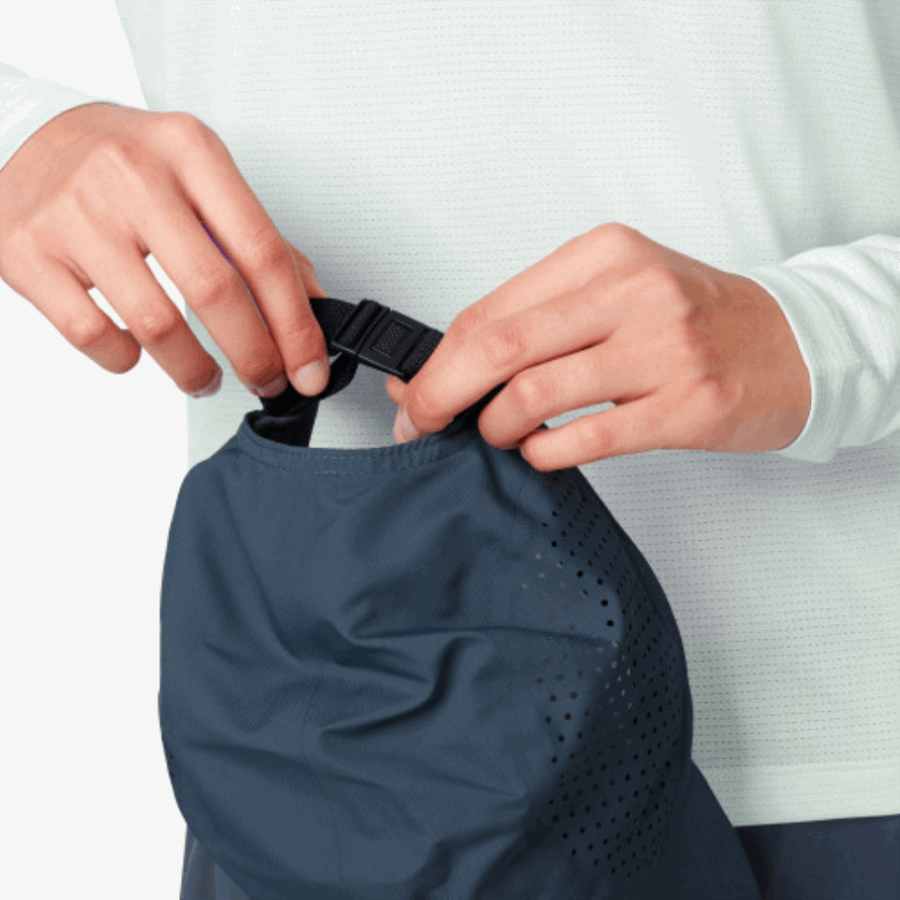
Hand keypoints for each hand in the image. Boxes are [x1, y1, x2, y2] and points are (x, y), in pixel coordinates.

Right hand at [0, 102, 329, 398]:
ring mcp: (77, 214)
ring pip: (156, 325)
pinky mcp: (30, 253)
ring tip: (206, 378)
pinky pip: (93, 335)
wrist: (27, 136)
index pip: (263, 253)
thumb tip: (312, 307)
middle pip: (216, 292)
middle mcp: (134, 176)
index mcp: (191, 152)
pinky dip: (126, 361)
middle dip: (254, 356)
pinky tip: (138, 353)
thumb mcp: (200, 175)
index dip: (296, 326)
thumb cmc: (127, 162)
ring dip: (194, 371)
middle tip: (265, 381)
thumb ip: (257, 237)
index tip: (309, 368)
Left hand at [385, 223, 810, 471]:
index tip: (413, 395)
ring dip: (495, 427)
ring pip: (535, 392)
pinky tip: (539, 454)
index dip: (437, 361)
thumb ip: (538, 321)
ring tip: (497, 437)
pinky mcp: (687, 404)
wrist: (795, 341)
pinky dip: (545, 453)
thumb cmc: (695, 319)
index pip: (489, 310)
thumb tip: (447, 367)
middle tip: (420, 426)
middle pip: (500, 347)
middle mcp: (631, 292)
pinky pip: (588, 436)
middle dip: (442, 396)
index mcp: (603, 255)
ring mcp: (663, 348)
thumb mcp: (617, 290)